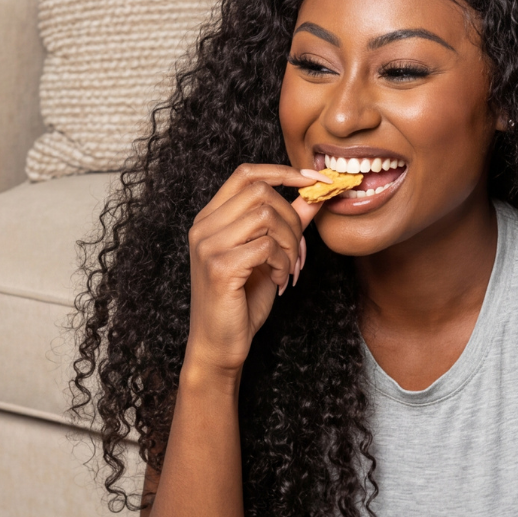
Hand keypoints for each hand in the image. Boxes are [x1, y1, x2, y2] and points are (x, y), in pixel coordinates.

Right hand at [184, 164, 323, 376]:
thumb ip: (286, 224)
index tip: (313, 180)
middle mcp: (203, 226)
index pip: (245, 173)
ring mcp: (208, 245)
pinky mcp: (219, 266)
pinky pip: (267, 246)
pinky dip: (283, 263)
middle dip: (292, 218)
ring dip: (290, 242)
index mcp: (210, 218)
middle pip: (260, 192)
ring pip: (266, 216)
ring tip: (288, 268)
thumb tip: (313, 197)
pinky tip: (279, 281)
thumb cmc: (240, 302)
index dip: (282, 172)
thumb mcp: (268, 257)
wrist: (219, 344)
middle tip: (297, 251)